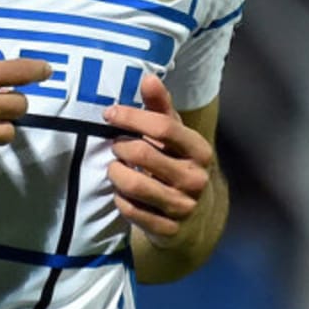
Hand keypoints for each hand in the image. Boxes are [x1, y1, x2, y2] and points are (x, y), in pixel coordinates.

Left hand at [103, 73, 216, 251]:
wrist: (197, 217)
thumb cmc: (179, 164)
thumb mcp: (176, 136)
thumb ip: (161, 107)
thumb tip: (148, 78)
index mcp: (199, 150)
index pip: (163, 127)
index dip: (131, 117)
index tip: (109, 113)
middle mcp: (195, 178)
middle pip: (141, 153)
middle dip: (119, 147)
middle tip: (115, 146)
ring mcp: (183, 206)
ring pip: (131, 183)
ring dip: (115, 172)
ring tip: (116, 168)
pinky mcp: (168, 229)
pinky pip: (129, 209)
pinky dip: (120, 198)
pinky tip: (123, 193)